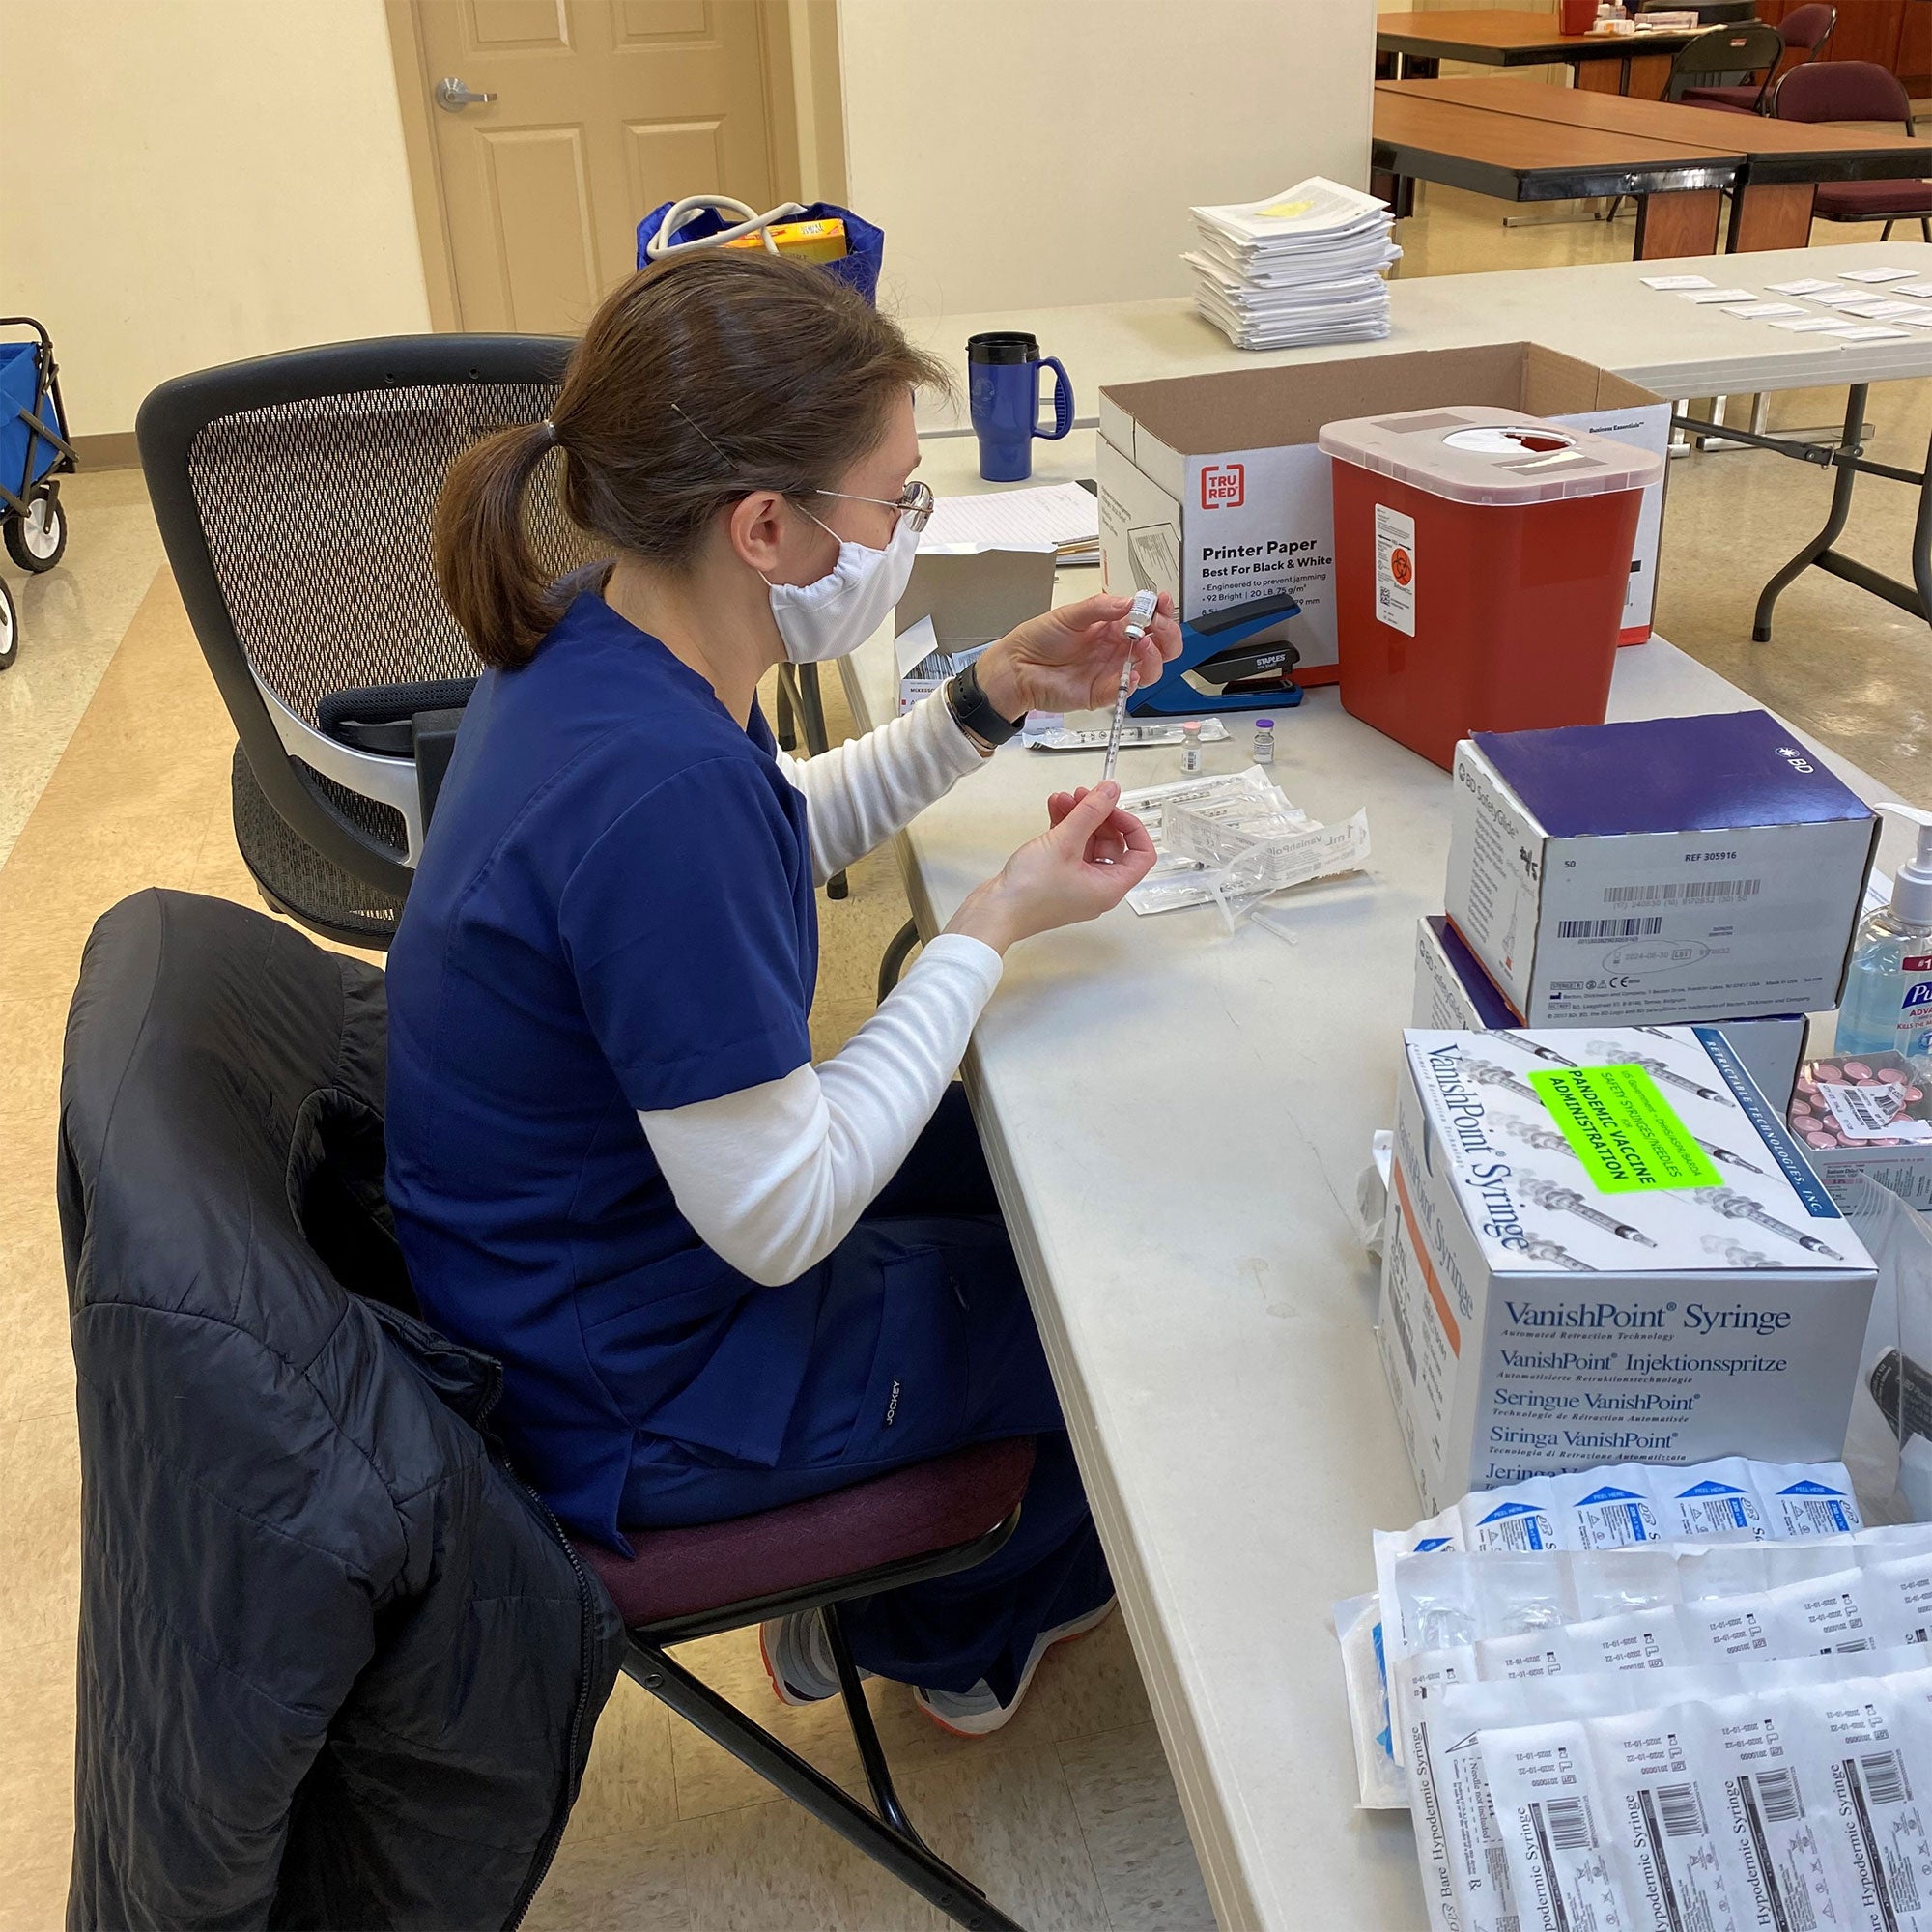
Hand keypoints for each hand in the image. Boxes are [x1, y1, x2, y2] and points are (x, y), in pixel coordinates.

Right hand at [945, 782, 1157, 954]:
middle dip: (1098, 816)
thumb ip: (1091, 812)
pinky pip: (1070, 849)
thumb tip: (1111, 791)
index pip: (1141, 854)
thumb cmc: (1029, 893)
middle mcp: (1097, 888)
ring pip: (1088, 843)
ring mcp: (1076, 884)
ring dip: (1078, 818)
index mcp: (1109, 887)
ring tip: (1062, 798)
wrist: (994, 912)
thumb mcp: (1065, 842)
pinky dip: (1065, 828)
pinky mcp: (1057, 878)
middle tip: (1083, 795)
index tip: (1113, 807)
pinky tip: (1054, 809)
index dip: (1131, 827)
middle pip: (1112, 844)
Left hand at [973, 592, 1182, 718]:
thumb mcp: (1070, 614)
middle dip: (1167, 634)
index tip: (1162, 602)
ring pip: (1151, 668)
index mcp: (1113, 625)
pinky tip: (1133, 671)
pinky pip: (1128, 690)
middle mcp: (1117, 648)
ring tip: (1143, 644)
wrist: (1017, 668)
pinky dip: (1136, 681)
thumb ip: (1100, 607)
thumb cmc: (1038, 640)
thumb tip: (1129, 602)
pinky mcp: (1103, 693)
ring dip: (1155, 656)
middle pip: (1159, 645)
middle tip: (1159, 625)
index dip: (1160, 610)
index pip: (1148, 617)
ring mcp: (1112, 671)